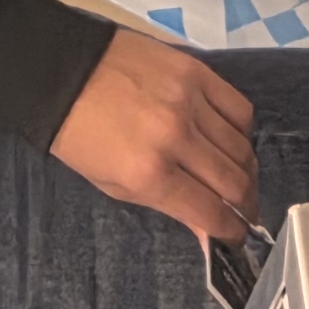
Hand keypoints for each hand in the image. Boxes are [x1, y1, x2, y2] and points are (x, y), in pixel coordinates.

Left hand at [48, 29, 259, 250]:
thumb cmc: (80, 138)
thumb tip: (209, 232)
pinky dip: (242, 131)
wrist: (62, 72)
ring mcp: (190, 102)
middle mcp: (175, 139)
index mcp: (149, 174)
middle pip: (234, 182)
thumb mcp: (115, 185)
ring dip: (247, 171)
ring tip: (241, 179)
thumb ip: (168, 206)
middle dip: (246, 206)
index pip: (209, 211)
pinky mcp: (197, 72)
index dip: (230, 230)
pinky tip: (232, 139)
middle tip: (246, 211)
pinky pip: (240, 108)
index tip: (236, 236)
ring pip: (242, 147)